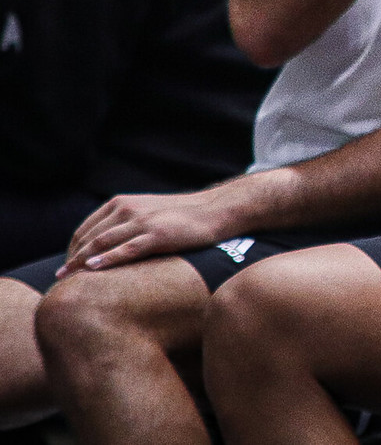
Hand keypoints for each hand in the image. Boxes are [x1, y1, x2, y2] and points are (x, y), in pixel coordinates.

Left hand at [57, 189, 233, 276]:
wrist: (216, 210)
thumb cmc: (182, 216)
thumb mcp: (147, 213)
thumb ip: (125, 223)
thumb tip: (106, 248)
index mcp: (122, 203)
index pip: (86, 229)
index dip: (72, 250)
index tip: (66, 268)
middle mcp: (128, 209)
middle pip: (90, 237)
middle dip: (72, 259)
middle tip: (60, 280)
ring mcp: (143, 221)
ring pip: (103, 243)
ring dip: (82, 262)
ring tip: (68, 280)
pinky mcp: (158, 234)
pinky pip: (127, 249)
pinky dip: (108, 259)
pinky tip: (94, 269)